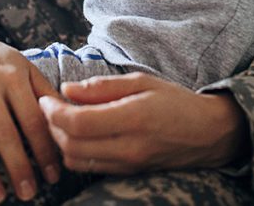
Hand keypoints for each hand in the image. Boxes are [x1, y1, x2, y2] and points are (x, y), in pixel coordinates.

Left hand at [38, 72, 248, 173]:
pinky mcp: (128, 173)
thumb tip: (66, 90)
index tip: (45, 98)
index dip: (53, 112)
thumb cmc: (175, 101)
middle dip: (52, 127)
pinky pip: (90, 168)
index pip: (78, 123)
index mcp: (133, 117)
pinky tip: (78, 135)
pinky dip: (76, 152)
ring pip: (76, 162)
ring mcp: (128, 164)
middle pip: (71, 146)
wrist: (208, 133)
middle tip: (49, 108)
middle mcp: (129, 147)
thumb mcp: (142, 81)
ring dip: (61, 142)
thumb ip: (102, 87)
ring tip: (62, 121)